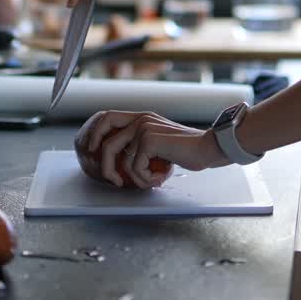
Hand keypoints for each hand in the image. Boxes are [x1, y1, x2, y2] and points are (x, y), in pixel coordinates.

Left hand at [78, 110, 229, 189]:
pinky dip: (147, 179)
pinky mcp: (149, 140)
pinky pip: (136, 169)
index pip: (107, 119)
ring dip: (136, 179)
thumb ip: (141, 145)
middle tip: (114, 181)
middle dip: (104, 164)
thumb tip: (121, 164)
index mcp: (141, 118)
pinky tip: (163, 176)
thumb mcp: (159, 144)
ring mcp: (143, 128)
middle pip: (107, 142)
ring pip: (122, 161)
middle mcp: (140, 120)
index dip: (95, 135)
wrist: (207, 147)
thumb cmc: (186, 151)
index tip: (94, 154)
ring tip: (153, 181)